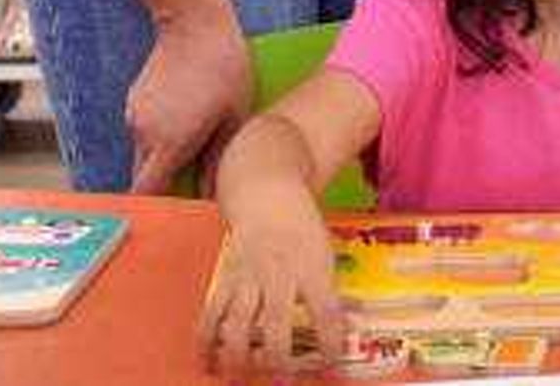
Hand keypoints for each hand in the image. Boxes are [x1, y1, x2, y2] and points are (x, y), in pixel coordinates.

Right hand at [126, 2, 252, 194]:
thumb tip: (213, 196)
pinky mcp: (133, 100)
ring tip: (198, 138)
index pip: (148, 195)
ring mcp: (134, 115)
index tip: (182, 210)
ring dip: (164, 156)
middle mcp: (143, 133)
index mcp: (169, 143)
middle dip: (165, 185)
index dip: (162, 208)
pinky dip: (160, 135)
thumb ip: (219, 161)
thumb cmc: (224, 66)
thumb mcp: (234, 116)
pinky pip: (144, 131)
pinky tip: (186, 115)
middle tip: (196, 180)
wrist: (193, 20)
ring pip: (144, 153)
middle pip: (144, 178)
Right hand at [199, 197, 345, 374]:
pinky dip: (207, 340)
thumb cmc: (302, 226)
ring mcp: (248, 275)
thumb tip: (352, 326)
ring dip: (238, 356)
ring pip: (237, 322)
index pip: (325, 311)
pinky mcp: (225, 276)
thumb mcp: (326, 253)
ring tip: (240, 378)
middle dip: (278, 359)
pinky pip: (211, 311)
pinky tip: (208, 361)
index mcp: (311, 266)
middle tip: (283, 382)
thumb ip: (332, 292)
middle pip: (275, 323)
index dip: (329, 342)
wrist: (266, 193)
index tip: (332, 364)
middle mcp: (278, 272)